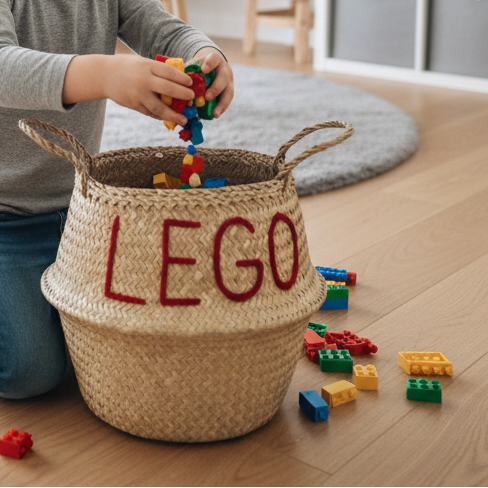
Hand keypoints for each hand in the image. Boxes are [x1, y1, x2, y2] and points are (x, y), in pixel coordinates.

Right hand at [63, 54, 194, 124]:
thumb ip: (158, 70)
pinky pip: (150, 113)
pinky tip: (168, 118)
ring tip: (184, 120)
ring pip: (159, 107)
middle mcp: (144, 80)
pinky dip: (160, 116)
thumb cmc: (128, 67)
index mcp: (147, 66)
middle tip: (191, 99)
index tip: (191, 84)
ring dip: (173, 115)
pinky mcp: (134, 105)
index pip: (169, 72)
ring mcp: (138, 94)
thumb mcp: (142, 62)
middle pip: (168, 89)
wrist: (104, 75)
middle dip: (182, 95)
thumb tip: (180, 80)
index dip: (182, 79)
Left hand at [189, 47, 233, 118]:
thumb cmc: (199, 67)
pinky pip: (226, 102)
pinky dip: (220, 109)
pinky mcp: (229, 93)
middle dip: (215, 88)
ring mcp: (229, 83)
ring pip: (228, 93)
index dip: (210, 64)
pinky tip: (215, 115)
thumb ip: (188, 74)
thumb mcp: (194, 66)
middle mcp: (224, 71)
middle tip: (207, 97)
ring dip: (221, 104)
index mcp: (215, 60)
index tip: (203, 70)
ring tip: (214, 114)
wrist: (211, 67)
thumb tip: (179, 89)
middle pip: (223, 78)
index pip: (214, 59)